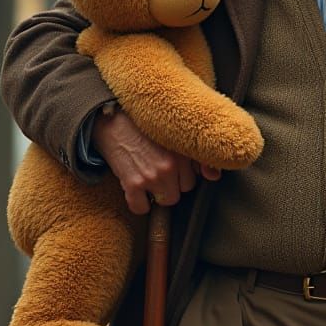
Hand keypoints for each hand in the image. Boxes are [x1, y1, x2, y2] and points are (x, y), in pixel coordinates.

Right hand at [91, 108, 220, 214]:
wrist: (111, 117)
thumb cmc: (143, 124)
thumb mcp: (174, 133)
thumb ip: (198, 155)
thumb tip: (214, 176)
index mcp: (183, 150)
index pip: (195, 177)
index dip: (184, 173)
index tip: (174, 166)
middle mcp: (171, 164)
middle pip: (183, 191)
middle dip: (173, 183)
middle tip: (159, 168)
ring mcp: (152, 175)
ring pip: (167, 201)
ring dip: (158, 194)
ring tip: (148, 177)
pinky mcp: (132, 183)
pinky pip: (142, 208)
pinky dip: (139, 203)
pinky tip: (136, 189)